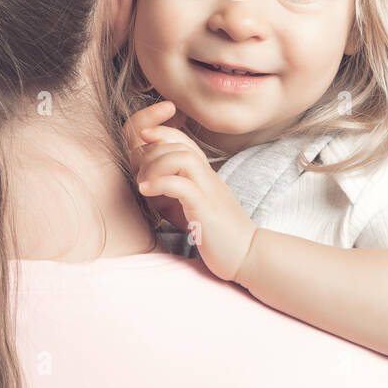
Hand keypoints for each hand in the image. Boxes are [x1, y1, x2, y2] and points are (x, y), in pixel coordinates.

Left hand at [126, 100, 258, 281]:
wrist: (247, 255)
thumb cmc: (217, 235)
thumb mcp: (193, 206)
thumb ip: (176, 191)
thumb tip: (146, 184)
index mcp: (206, 175)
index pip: (184, 140)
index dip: (162, 132)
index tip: (142, 137)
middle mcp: (208, 177)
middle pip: (179, 145)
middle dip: (152, 151)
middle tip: (139, 174)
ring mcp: (208, 191)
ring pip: (182, 158)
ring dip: (155, 164)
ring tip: (142, 183)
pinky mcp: (205, 209)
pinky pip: (181, 185)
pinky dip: (159, 183)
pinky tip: (146, 192)